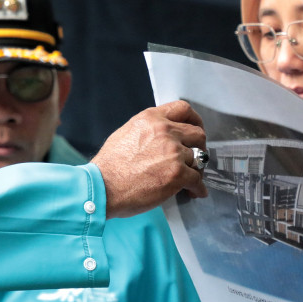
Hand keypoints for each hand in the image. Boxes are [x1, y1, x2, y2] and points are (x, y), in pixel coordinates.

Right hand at [92, 101, 206, 218]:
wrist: (103, 186)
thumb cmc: (109, 166)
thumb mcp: (126, 133)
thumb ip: (148, 130)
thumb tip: (160, 138)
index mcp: (151, 119)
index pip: (183, 109)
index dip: (194, 119)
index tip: (196, 127)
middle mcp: (165, 131)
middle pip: (197, 133)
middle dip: (199, 146)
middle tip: (196, 156)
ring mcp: (173, 152)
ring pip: (198, 158)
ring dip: (197, 169)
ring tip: (192, 179)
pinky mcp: (178, 173)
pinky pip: (197, 180)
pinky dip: (198, 188)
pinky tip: (195, 192)